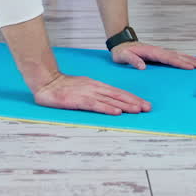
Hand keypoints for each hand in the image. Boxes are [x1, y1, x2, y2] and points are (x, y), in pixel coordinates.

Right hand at [33, 73, 151, 115]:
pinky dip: (108, 109)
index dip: (132, 98)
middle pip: (118, 96)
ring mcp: (88, 94)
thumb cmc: (63, 87)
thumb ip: (94, 93)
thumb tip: (108, 101)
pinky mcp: (79, 101)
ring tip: (138, 110)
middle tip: (148, 108)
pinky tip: (117, 112)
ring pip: (110, 100)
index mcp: (97, 85)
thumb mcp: (83, 87)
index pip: (118, 92)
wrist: (47, 83)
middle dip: (134, 102)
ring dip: (125, 105)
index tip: (144, 103)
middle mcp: (95, 88)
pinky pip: (96, 105)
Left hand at [111, 42, 195, 70]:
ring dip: (188, 59)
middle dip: (188, 61)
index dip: (178, 62)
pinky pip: (173, 56)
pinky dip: (182, 58)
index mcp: (150, 52)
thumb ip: (132, 60)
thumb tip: (143, 66)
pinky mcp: (159, 54)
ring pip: (176, 55)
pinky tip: (188, 60)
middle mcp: (157, 51)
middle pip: (175, 56)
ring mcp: (159, 52)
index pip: (167, 58)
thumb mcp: (123, 56)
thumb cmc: (121, 52)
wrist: (121, 44)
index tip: (189, 66)